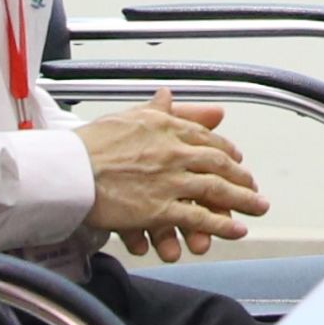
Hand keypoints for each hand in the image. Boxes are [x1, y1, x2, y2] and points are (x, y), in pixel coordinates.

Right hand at [81, 89, 265, 258]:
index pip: (206, 139)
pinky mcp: (157, 208)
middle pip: (218, 165)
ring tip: (257, 209)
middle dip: (241, 178)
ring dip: (241, 201)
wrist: (66, 170)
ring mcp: (169, 181)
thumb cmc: (88, 144)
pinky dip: (219, 225)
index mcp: (167, 128)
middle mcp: (174, 152)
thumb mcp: (125, 117)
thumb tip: (167, 94)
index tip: (235, 160)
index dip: (224, 151)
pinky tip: (235, 230)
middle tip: (255, 189)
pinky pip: (196, 218)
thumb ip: (152, 109)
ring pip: (215, 191)